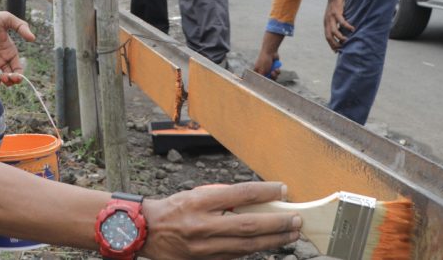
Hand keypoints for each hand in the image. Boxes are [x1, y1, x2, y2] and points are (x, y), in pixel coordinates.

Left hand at [0, 10, 34, 86]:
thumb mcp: (7, 19)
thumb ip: (21, 26)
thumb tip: (33, 38)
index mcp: (9, 51)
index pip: (17, 68)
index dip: (19, 75)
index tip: (17, 76)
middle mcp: (1, 58)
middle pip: (8, 76)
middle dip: (10, 81)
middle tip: (6, 78)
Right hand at [140, 183, 300, 258]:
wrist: (146, 232)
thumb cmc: (173, 209)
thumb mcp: (196, 195)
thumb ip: (223, 198)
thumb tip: (254, 200)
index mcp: (199, 202)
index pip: (239, 194)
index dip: (264, 192)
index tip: (282, 189)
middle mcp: (202, 225)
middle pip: (248, 226)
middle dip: (276, 223)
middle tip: (296, 220)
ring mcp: (203, 248)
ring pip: (245, 246)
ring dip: (272, 240)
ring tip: (290, 234)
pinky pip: (235, 257)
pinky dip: (253, 250)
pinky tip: (267, 245)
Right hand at [252, 50, 280, 79]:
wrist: (271, 52)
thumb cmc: (264, 60)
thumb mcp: (262, 70)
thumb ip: (262, 78)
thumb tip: (262, 85)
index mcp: (258, 72)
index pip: (261, 81)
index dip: (265, 82)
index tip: (268, 82)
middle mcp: (263, 72)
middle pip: (268, 80)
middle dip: (272, 77)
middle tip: (272, 74)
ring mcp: (269, 70)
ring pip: (274, 77)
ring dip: (275, 74)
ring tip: (274, 70)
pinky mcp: (274, 68)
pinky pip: (277, 73)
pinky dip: (277, 71)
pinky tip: (276, 68)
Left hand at [324, 0, 353, 50]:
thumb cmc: (337, 5)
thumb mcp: (335, 16)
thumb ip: (337, 24)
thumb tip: (343, 33)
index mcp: (326, 23)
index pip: (327, 37)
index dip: (331, 45)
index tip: (336, 51)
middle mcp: (327, 21)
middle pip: (328, 36)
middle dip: (334, 44)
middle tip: (342, 49)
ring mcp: (331, 16)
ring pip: (333, 30)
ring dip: (340, 37)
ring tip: (346, 40)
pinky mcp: (336, 11)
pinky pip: (341, 21)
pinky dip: (347, 26)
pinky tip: (352, 29)